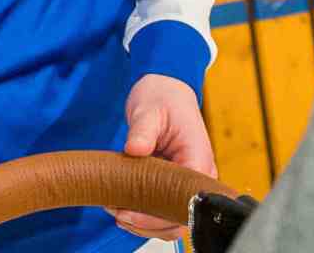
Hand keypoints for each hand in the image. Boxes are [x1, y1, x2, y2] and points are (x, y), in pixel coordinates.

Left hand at [110, 73, 215, 240]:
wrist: (165, 90)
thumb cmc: (163, 97)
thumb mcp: (149, 109)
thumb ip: (143, 130)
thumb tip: (135, 149)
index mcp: (198, 159)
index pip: (185, 200)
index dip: (157, 214)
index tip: (130, 211)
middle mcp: (196, 177)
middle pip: (179, 218)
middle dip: (148, 223)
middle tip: (117, 212)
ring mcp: (185, 183)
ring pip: (170, 219)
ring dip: (143, 222)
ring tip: (115, 209)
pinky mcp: (172, 185)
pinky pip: (162, 209)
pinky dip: (142, 213)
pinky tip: (120, 204)